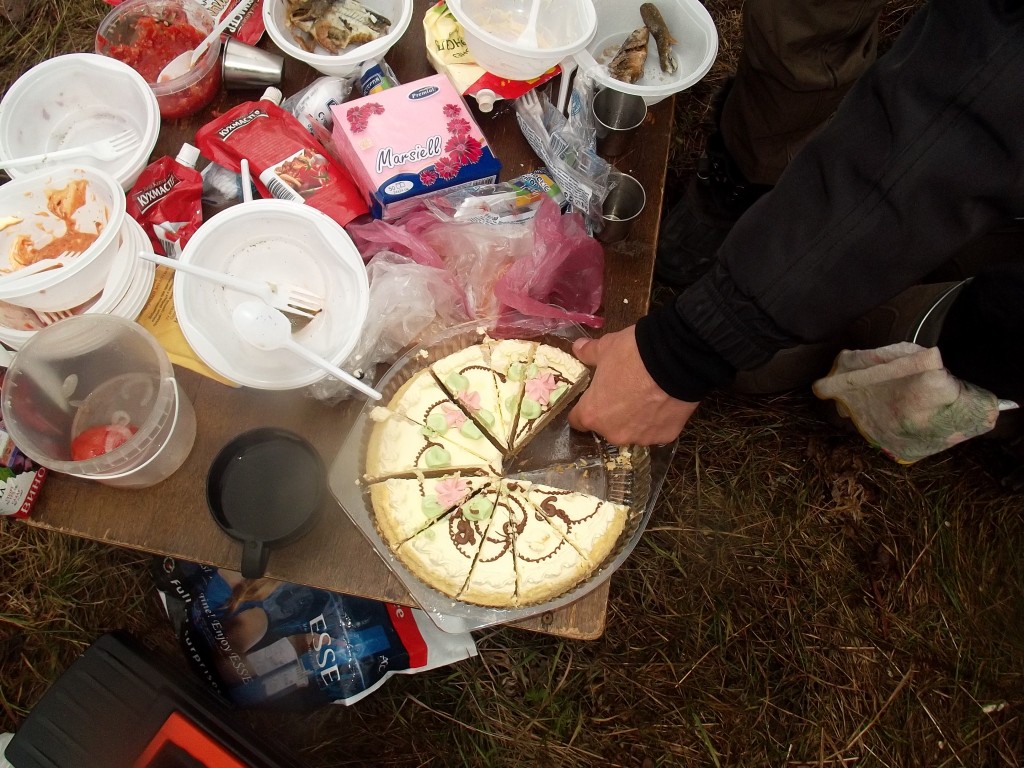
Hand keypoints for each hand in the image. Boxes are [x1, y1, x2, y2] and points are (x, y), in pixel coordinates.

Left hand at [568, 326, 699, 445]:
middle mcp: (613, 433)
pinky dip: (659, 420)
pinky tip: (666, 402)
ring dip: (636, 419)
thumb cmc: (632, 355)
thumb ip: (589, 353)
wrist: (674, 360)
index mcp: (592, 414)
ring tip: (649, 397)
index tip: (593, 398)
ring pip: (633, 431)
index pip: (578, 420)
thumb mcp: (606, 348)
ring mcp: (640, 438)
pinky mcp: (665, 436)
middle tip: (625, 392)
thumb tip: (578, 349)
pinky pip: (657, 430)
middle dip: (613, 414)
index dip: (584, 408)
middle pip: (607, 427)